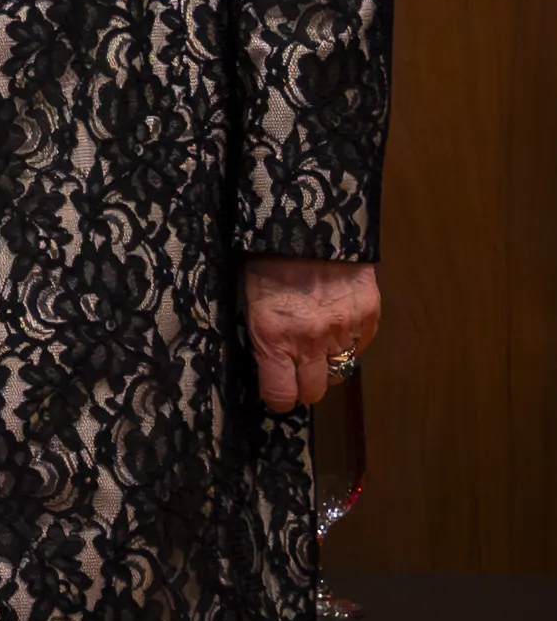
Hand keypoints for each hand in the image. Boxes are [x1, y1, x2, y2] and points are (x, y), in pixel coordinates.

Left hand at [243, 254, 378, 411]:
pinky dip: (349, 342)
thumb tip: (270, 364)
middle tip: (297, 371)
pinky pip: (360, 347)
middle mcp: (311, 339)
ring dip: (328, 363)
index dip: (278, 397)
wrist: (310, 223)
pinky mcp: (369, 318)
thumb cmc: (267, 258)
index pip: (282, 394)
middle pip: (315, 391)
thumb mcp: (250, 297)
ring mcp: (344, 330)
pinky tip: (336, 323)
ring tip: (316, 342)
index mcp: (274, 334)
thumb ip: (263, 335)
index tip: (276, 393)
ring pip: (340, 370)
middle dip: (305, 386)